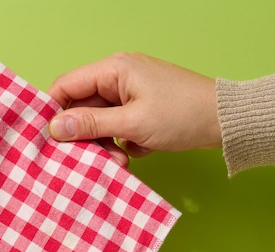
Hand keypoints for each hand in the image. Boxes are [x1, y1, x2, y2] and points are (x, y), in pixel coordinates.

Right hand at [47, 52, 221, 165]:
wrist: (225, 122)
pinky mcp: (141, 110)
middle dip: (86, 136)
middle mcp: (119, 77)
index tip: (49, 139)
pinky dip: (121, 143)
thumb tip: (54, 127)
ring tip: (120, 160)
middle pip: (83, 108)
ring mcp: (131, 94)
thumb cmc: (181, 116)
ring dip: (104, 144)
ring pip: (100, 121)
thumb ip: (91, 125)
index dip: (54, 111)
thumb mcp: (132, 123)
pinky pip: (117, 127)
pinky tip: (136, 152)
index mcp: (114, 70)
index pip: (67, 85)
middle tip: (92, 158)